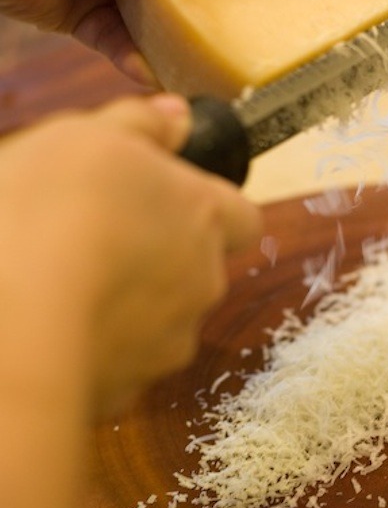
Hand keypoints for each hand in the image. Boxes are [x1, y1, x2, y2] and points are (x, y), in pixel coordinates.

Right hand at [0, 93, 260, 415]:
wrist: (12, 323)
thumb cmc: (49, 212)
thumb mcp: (85, 138)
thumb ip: (141, 124)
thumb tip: (179, 118)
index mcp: (204, 216)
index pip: (243, 216)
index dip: (208, 209)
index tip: (162, 201)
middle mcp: (203, 282)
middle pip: (197, 267)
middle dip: (157, 255)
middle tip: (93, 236)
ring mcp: (170, 342)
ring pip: (160, 318)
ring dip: (125, 301)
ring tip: (61, 282)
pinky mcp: (130, 389)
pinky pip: (120, 361)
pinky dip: (94, 346)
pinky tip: (50, 326)